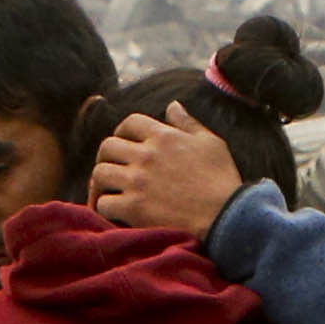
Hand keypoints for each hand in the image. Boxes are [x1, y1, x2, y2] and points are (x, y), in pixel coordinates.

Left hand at [92, 105, 247, 242]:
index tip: (125, 143)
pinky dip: (104, 208)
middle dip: (106, 157)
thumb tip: (173, 105)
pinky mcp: (134, 208)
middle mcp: (146, 155)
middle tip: (112, 169)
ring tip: (107, 191)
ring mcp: (138, 182)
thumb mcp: (211, 143)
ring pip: (100, 174)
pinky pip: (103, 203)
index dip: (123, 131)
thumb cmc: (222, 181)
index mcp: (164, 137)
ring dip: (100, 183)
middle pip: (107, 147)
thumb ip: (188, 123)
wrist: (225, 218)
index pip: (130, 123)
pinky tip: (113, 212)